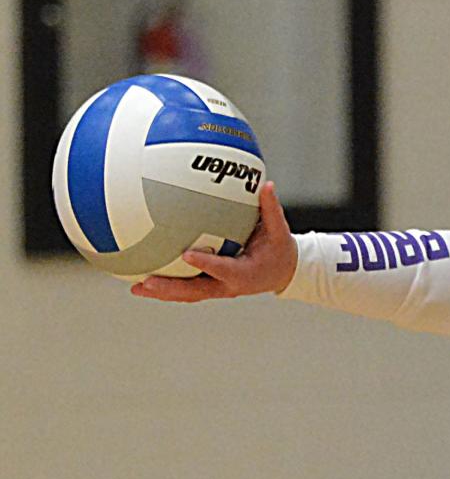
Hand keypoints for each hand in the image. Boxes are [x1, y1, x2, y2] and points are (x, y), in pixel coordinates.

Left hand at [131, 181, 297, 302]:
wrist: (282, 273)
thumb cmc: (279, 250)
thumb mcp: (279, 231)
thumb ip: (270, 209)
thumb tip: (266, 185)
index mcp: (245, 273)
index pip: (224, 268)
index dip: (206, 263)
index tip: (187, 254)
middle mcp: (228, 286)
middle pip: (196, 291)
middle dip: (171, 288)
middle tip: (148, 282)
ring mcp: (217, 288)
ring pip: (187, 294)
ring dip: (163, 292)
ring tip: (138, 287)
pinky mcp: (210, 287)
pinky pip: (186, 288)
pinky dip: (167, 287)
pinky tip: (145, 280)